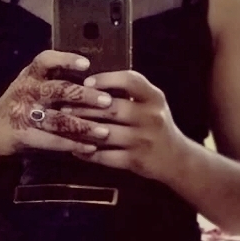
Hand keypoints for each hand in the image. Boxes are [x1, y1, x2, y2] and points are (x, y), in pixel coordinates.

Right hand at [0, 50, 115, 159]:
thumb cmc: (21, 105)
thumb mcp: (31, 85)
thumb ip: (55, 79)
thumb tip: (95, 78)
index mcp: (30, 75)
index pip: (45, 60)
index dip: (65, 60)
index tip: (86, 65)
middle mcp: (25, 90)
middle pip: (57, 90)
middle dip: (85, 96)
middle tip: (107, 101)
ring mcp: (23, 114)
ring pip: (58, 120)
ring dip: (83, 126)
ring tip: (104, 132)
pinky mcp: (22, 135)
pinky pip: (51, 141)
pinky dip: (72, 145)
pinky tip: (89, 148)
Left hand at [61, 69, 182, 181]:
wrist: (175, 158)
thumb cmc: (156, 124)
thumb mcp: (151, 103)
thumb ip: (129, 92)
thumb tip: (92, 82)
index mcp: (154, 98)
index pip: (131, 81)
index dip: (107, 79)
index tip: (87, 82)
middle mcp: (151, 117)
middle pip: (112, 108)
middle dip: (84, 107)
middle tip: (64, 105)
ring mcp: (143, 140)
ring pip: (104, 133)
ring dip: (81, 129)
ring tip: (65, 125)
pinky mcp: (135, 161)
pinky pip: (105, 156)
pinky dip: (87, 153)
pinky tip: (76, 148)